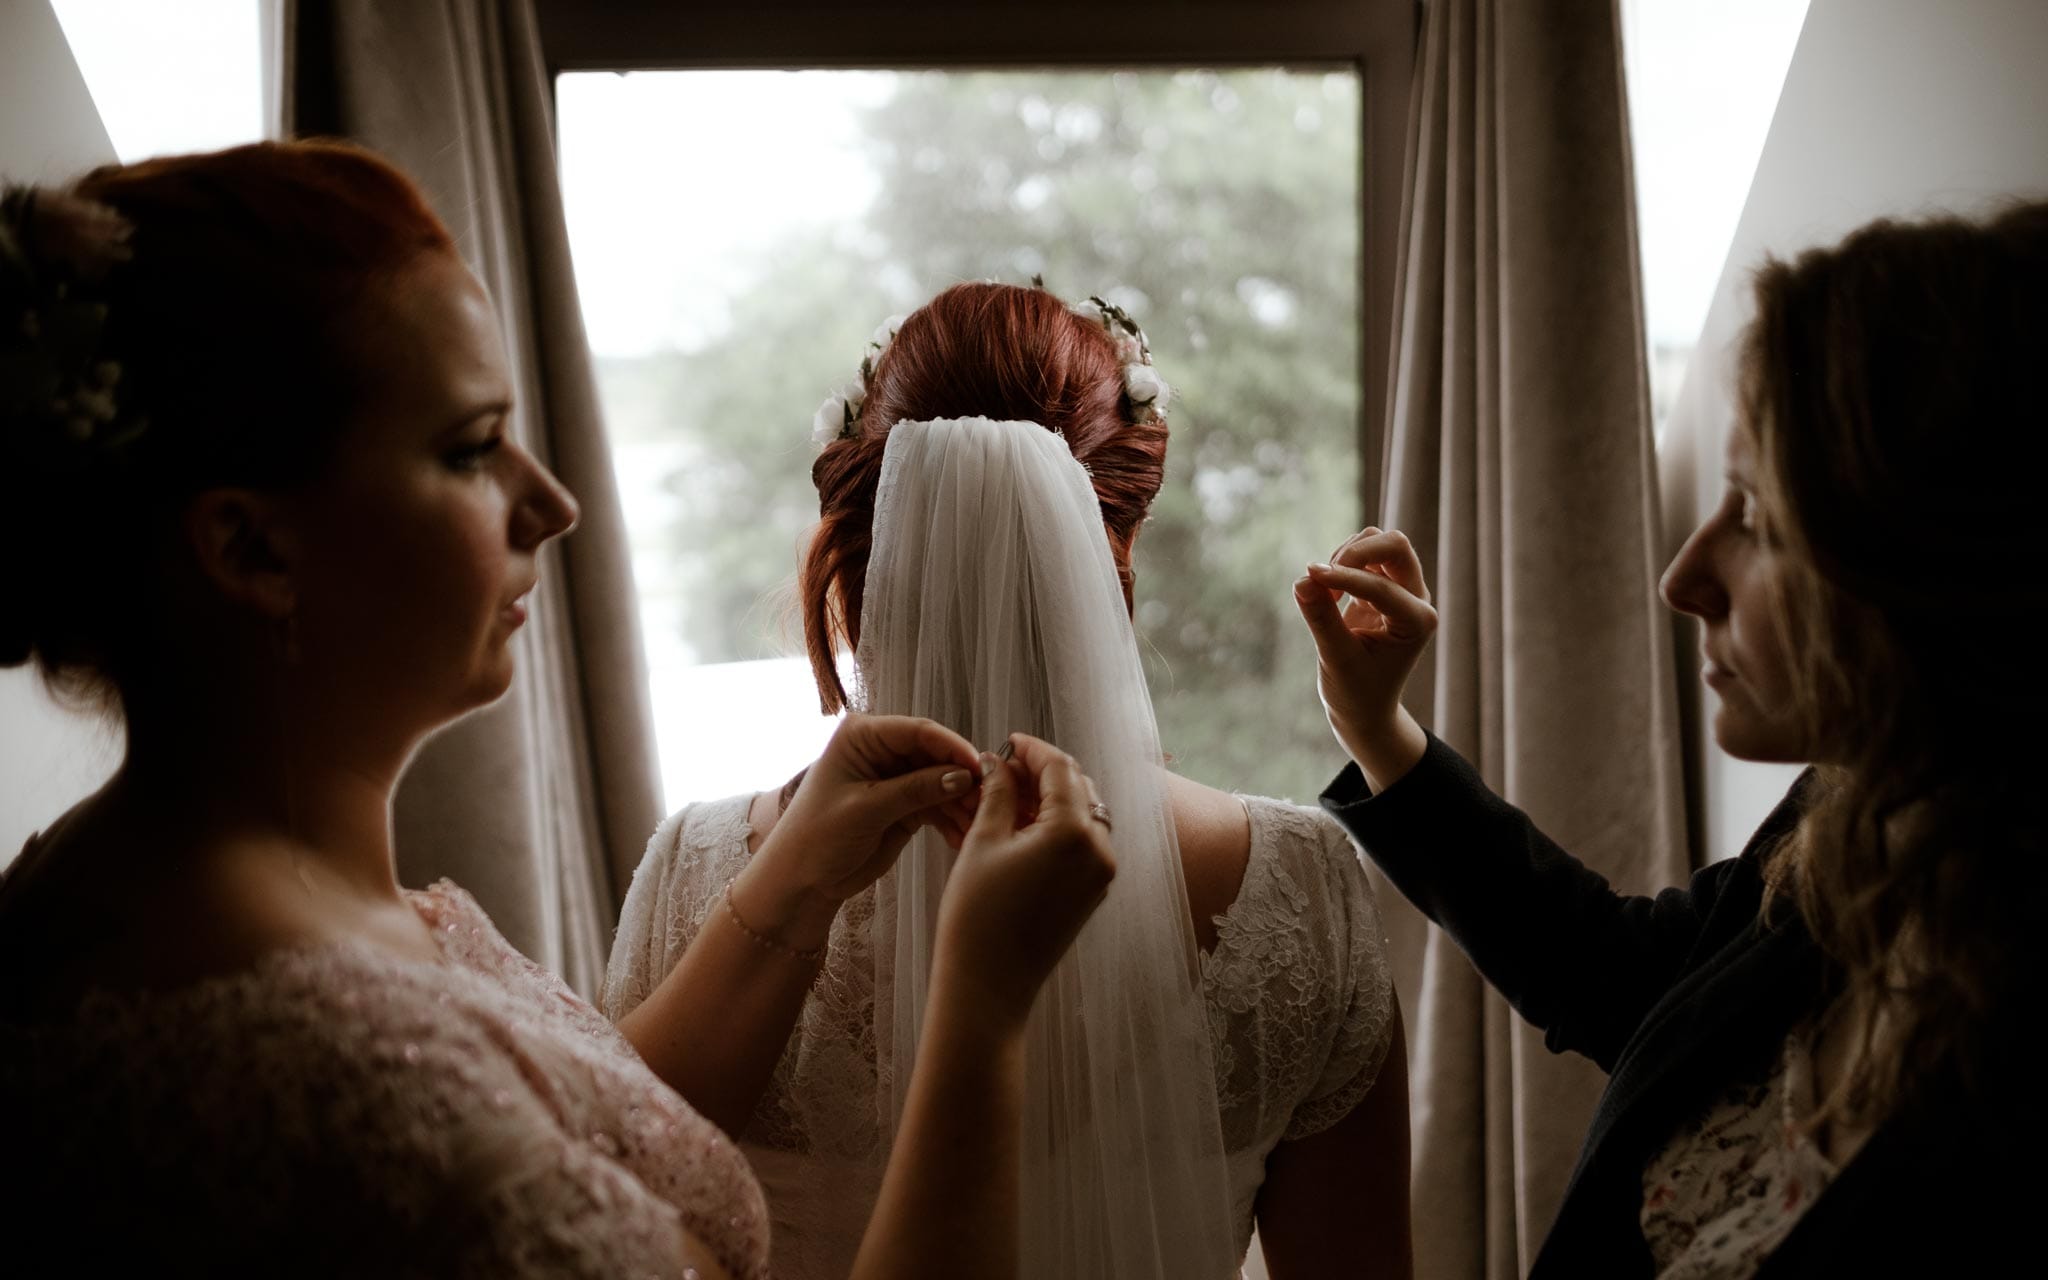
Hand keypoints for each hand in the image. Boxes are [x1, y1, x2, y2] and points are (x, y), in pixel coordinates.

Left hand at [738, 713, 981, 948]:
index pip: (918, 732)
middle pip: (936, 755)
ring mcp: (895, 778)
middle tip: (987, 802)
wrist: (801, 880)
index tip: (979, 768)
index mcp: (863, 735)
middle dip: (962, 778)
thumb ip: (916, 790)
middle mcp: (882, 750)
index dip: (952, 747)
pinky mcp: (904, 804)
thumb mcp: (867, 809)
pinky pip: (937, 804)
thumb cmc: (818, 836)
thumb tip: (965, 776)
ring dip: (962, 803)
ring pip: (942, 781)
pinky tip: (962, 836)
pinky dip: (952, 819)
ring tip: (978, 825)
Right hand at [933, 733, 1116, 1031]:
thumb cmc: (977, 916)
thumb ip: (998, 793)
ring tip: (1009, 798)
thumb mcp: (982, 843)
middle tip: (1004, 770)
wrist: (989, 987)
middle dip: (1044, 773)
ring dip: (1052, 799)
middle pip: (1079, 788)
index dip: (1033, 749)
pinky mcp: (1093, 893)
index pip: (1061, 769)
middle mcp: (1099, 850)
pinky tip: (1023, 828)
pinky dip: (1059, 827)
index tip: (1008, 742)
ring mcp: (1101, 874)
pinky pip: (1083, 844)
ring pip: (1085, 815)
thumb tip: (999, 761)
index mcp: (1073, 832)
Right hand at [1293, 527, 1437, 790]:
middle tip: (1322, 575)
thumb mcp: (1335, 659)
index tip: (1309, 577)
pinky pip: (1364, 553)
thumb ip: (1321, 618)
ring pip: (1378, 542)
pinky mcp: (1382, 586)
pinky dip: (1340, 561)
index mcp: (1418, 622)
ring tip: (1324, 589)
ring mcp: (1402, 590)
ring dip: (1346, 555)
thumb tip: (1303, 580)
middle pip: (1395, 546)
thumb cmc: (1355, 691)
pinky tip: (1327, 591)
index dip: (1344, 578)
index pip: (1383, 587)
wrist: (1364, 708)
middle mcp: (1417, 600)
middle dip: (1356, 553)